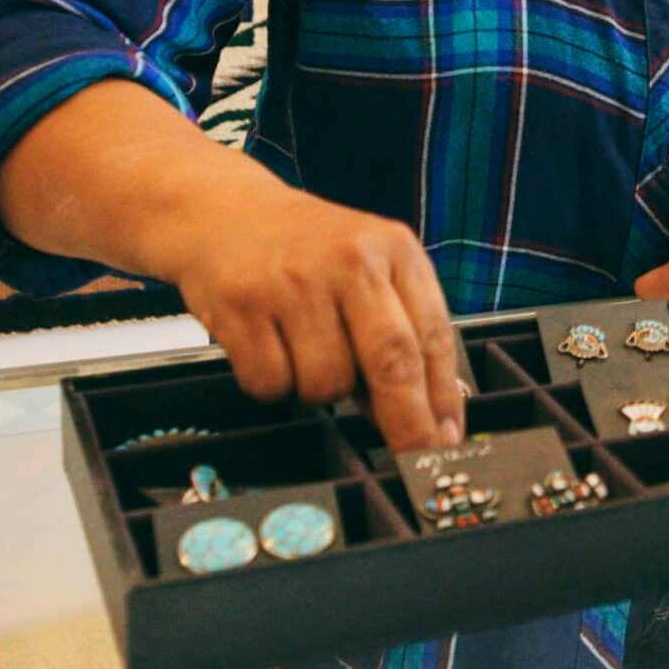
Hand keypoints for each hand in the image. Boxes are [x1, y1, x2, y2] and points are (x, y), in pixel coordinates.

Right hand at [150, 187, 464, 455]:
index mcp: (394, 249)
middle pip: (392, 361)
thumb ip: (399, 330)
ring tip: (305, 349)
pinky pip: (271, 384)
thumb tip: (422, 414)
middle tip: (411, 456)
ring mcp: (294, 282)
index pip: (433, 335)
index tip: (446, 441)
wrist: (223, 212)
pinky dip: (272, 384)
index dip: (443, 397)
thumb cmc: (305, 250)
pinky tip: (268, 345)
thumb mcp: (368, 268)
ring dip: (320, 391)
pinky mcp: (242, 304)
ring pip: (326, 384)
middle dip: (406, 422)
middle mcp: (350, 260)